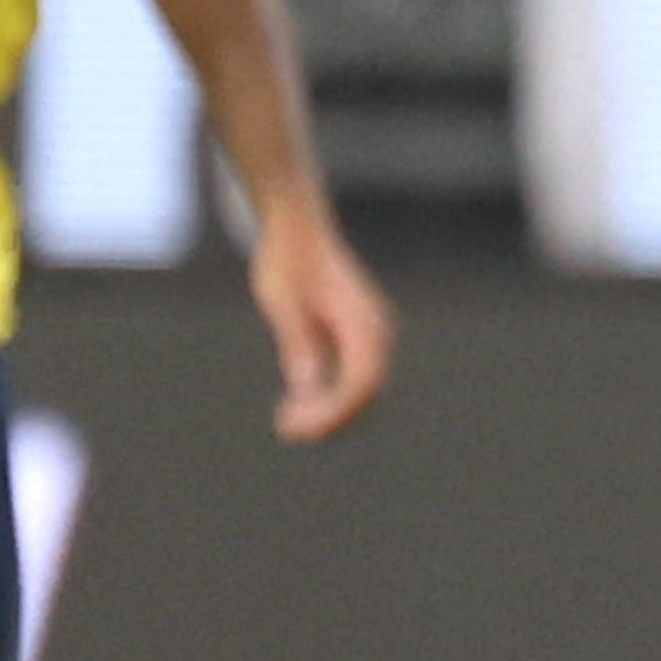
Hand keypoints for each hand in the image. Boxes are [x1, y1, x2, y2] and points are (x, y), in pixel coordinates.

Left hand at [248, 196, 395, 442]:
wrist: (295, 229)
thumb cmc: (286, 261)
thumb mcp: (284, 304)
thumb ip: (298, 345)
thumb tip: (307, 390)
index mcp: (364, 322)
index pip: (362, 384)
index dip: (334, 413)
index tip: (299, 428)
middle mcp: (377, 332)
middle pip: (365, 394)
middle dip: (329, 420)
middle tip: (286, 431)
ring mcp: (370, 337)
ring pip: (359, 393)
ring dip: (328, 414)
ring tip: (287, 423)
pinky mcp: (356, 340)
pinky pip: (350, 381)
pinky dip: (327, 400)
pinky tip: (294, 405)